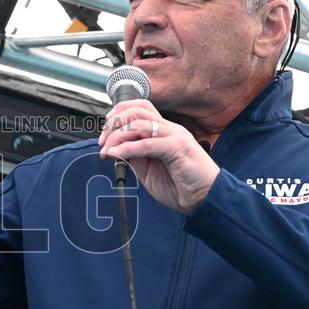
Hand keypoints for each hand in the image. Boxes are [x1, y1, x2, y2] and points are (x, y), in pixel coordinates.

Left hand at [98, 100, 219, 214]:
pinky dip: (128, 147)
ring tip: (107, 151)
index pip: (139, 108)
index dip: (117, 116)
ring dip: (117, 136)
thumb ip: (134, 156)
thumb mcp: (149, 170)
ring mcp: (175, 136)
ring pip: (139, 123)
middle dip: (113, 123)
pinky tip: (116, 154)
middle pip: (136, 110)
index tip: (104, 135)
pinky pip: (147, 143)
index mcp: (164, 131)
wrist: (205, 200)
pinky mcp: (178, 148)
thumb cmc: (181, 186)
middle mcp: (170, 128)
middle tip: (103, 142)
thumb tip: (114, 149)